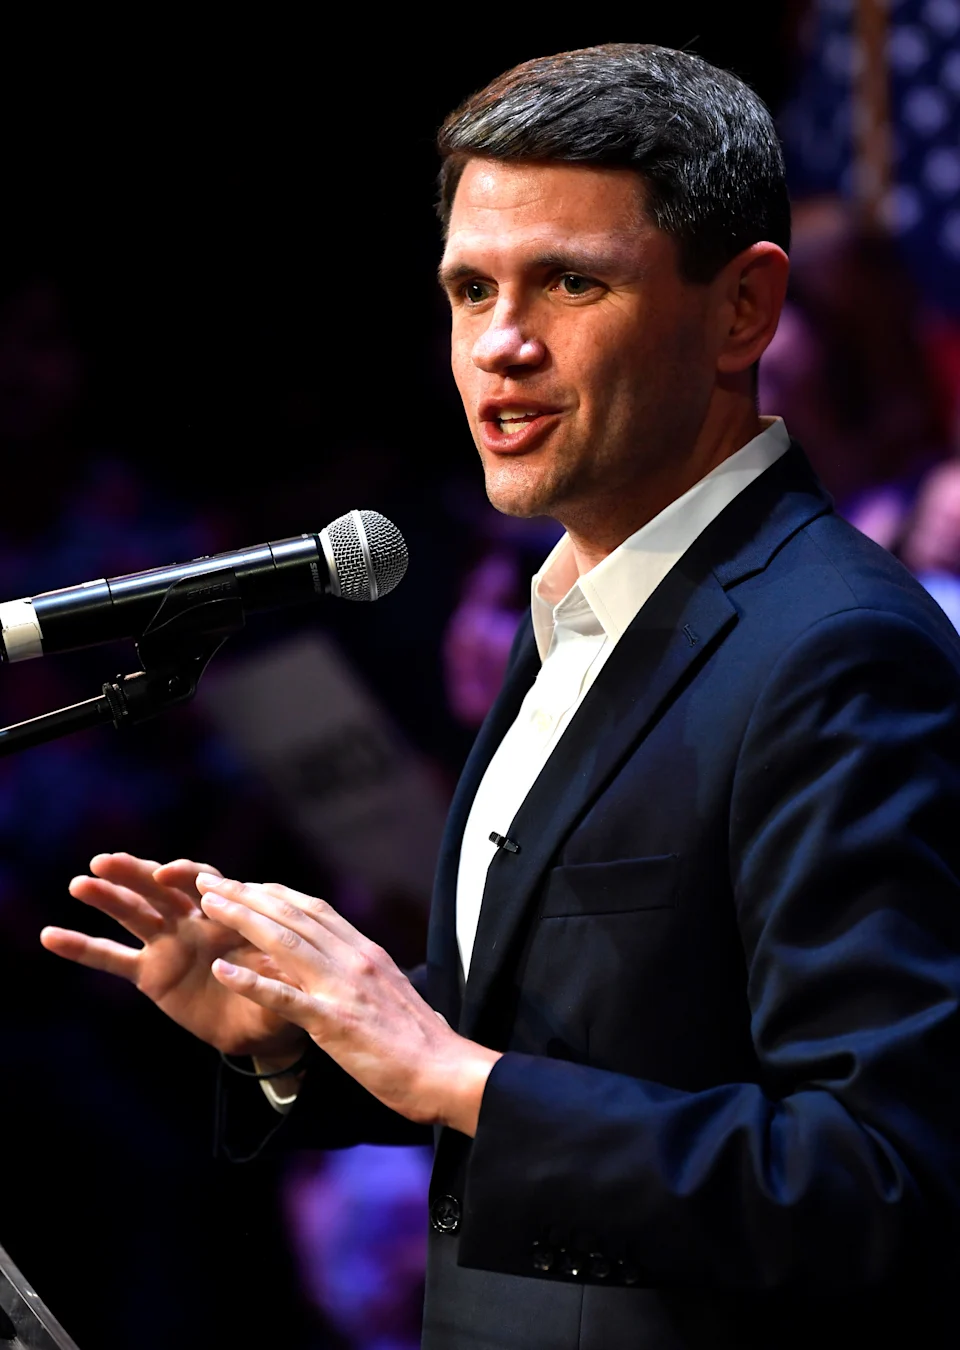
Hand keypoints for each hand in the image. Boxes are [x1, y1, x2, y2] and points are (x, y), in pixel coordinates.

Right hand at [41, 854, 308, 1060]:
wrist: (262, 1026)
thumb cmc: (281, 996)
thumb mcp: (287, 983)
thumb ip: (280, 972)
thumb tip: (283, 963)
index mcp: (228, 915)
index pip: (206, 883)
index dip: (186, 876)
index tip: (167, 875)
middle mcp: (194, 921)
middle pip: (161, 889)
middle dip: (135, 873)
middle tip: (105, 861)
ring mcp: (169, 944)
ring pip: (133, 915)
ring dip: (107, 898)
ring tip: (79, 884)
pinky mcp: (150, 973)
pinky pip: (112, 959)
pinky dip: (82, 947)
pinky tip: (52, 936)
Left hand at [196, 875, 500, 1133]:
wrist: (445, 1071)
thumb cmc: (421, 1042)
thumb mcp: (390, 991)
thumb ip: (363, 973)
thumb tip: (340, 966)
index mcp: (367, 952)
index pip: (315, 909)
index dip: (275, 893)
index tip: (245, 885)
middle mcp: (354, 959)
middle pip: (292, 916)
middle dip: (247, 895)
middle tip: (211, 880)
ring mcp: (343, 988)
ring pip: (284, 943)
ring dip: (242, 920)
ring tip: (208, 905)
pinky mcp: (334, 1022)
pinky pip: (284, 998)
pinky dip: (250, 981)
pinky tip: (222, 971)